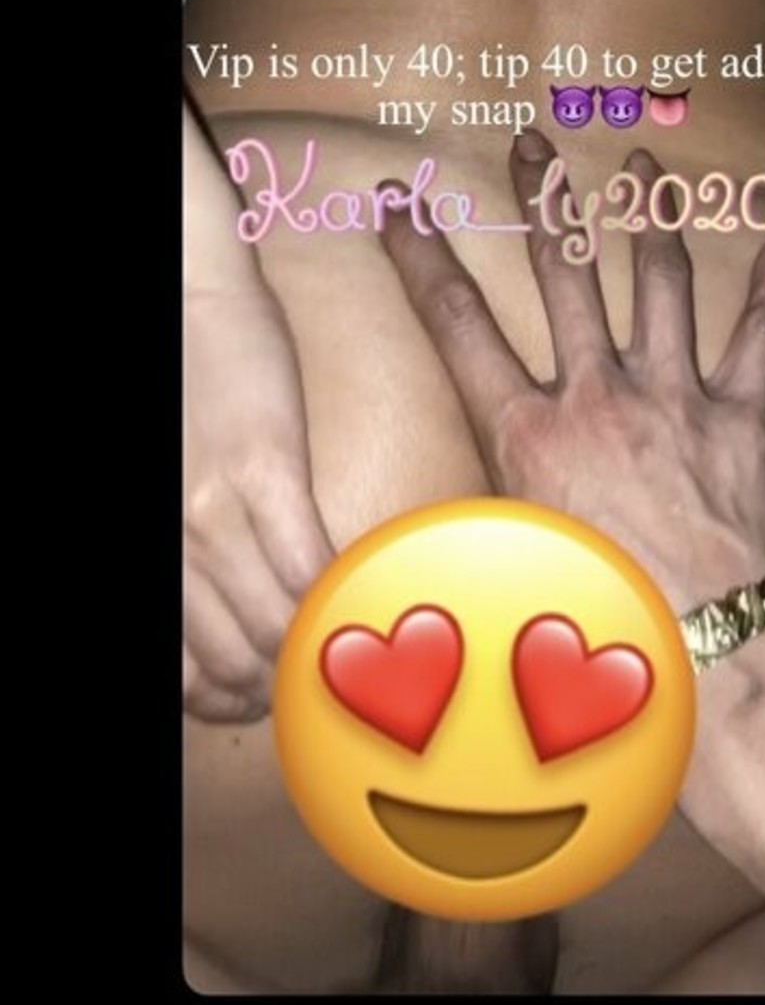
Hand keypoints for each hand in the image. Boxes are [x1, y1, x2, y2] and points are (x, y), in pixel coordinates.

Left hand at [184, 274, 333, 721]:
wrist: (187, 298)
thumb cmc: (184, 390)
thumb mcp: (176, 495)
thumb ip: (197, 557)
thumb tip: (240, 617)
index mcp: (158, 554)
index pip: (190, 676)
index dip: (237, 706)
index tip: (275, 702)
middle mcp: (175, 545)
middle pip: (235, 666)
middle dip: (284, 691)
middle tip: (328, 678)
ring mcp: (216, 511)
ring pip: (275, 629)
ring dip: (322, 649)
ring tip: (361, 642)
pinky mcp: (265, 470)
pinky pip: (310, 566)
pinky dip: (342, 594)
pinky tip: (366, 590)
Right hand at [378, 131, 764, 611]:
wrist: (718, 663)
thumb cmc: (602, 642)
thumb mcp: (511, 581)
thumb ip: (473, 541)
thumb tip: (414, 555)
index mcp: (527, 440)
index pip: (456, 326)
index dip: (420, 255)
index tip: (397, 203)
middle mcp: (596, 402)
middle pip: (560, 274)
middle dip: (542, 198)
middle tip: (531, 143)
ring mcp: (673, 401)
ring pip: (659, 281)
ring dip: (649, 215)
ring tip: (642, 165)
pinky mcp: (740, 419)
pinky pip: (758, 335)